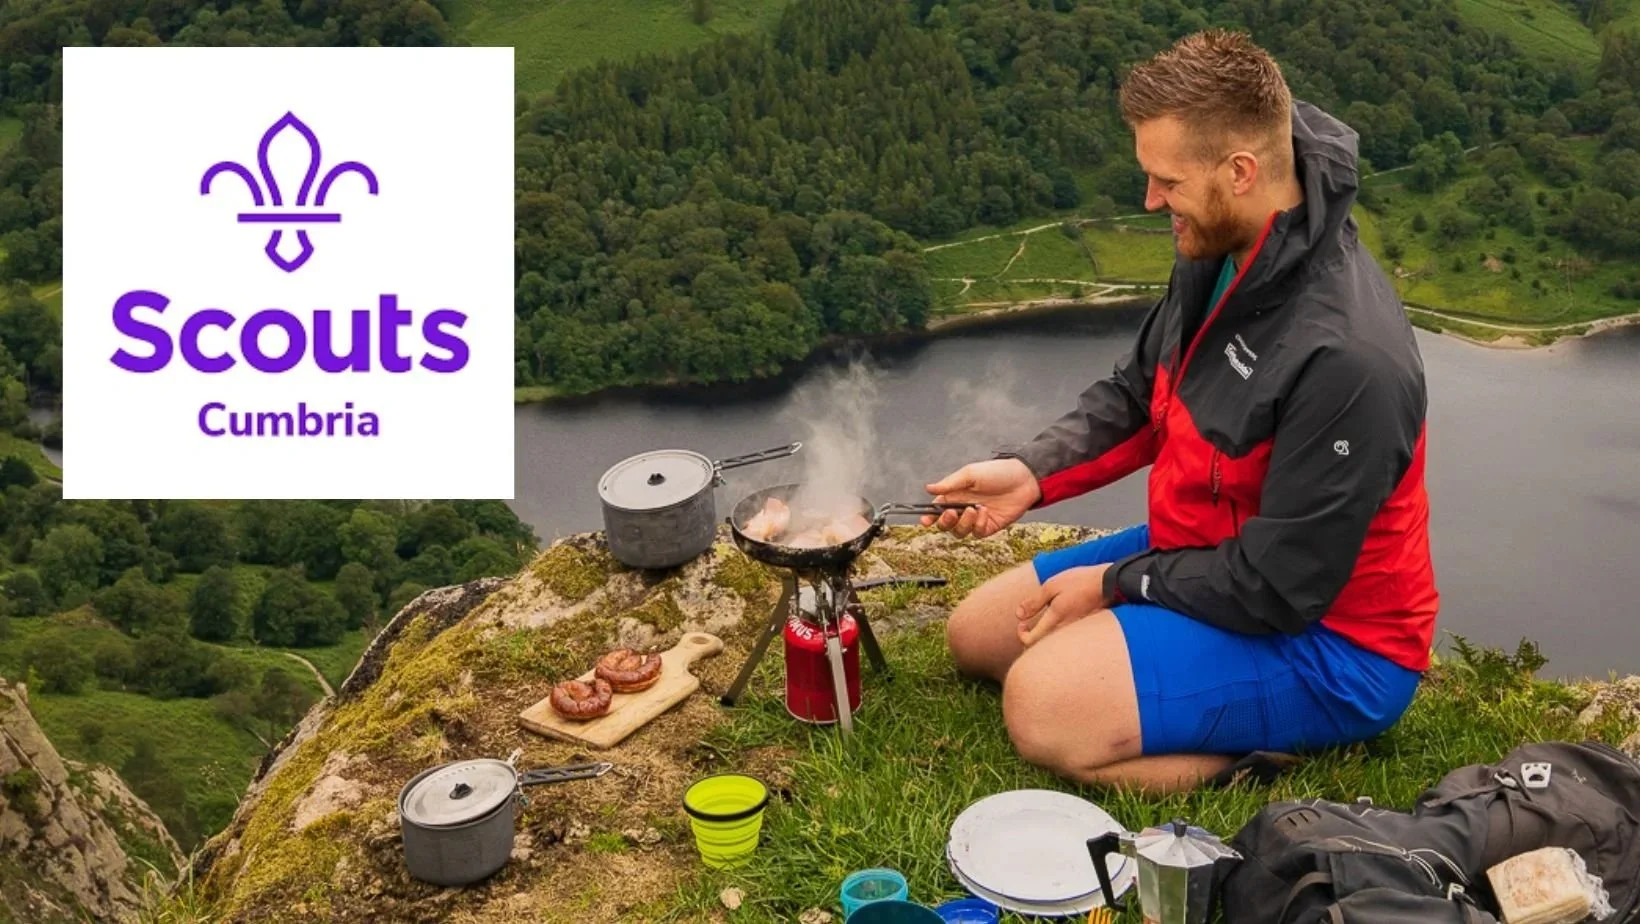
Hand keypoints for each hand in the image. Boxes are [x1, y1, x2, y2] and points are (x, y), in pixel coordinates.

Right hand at [922, 459, 1041, 538]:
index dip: (929, 517)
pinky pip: (977, 533)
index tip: (926, 521)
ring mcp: (976, 519)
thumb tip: (928, 488)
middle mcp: (963, 508)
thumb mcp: (970, 474)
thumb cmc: (997, 472)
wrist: (1024, 479)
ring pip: (959, 532)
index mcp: (955, 495)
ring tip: (974, 509)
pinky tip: (986, 512)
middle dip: (945, 522)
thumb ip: (949, 484)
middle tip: (952, 513)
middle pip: (945, 524)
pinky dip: (978, 525)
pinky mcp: (989, 526)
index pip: (937, 509)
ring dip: (963, 523)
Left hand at [1016, 564, 1109, 646]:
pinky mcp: (1083, 630)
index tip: (1022, 623)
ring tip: (1042, 619)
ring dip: (1043, 635)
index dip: (1022, 634)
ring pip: (1053, 644)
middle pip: (1042, 647)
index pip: (1031, 641)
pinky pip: (1064, 639)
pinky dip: (1055, 633)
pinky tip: (1058, 617)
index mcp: (1055, 621)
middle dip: (1031, 637)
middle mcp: (1065, 631)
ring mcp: (1075, 632)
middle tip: (1027, 623)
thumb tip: (1018, 615)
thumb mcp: (1052, 586)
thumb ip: (1034, 602)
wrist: (1110, 584)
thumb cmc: (1080, 582)